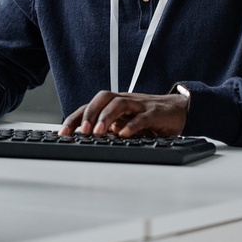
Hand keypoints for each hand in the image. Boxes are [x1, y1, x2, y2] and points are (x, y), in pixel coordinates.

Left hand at [58, 90, 188, 137]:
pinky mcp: (155, 113)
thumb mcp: (125, 123)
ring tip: (98, 132)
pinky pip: (142, 117)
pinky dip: (132, 125)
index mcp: (114, 105)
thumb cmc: (148, 117)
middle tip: (81, 132)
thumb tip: (85, 142)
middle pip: (102, 98)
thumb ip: (108, 130)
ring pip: (119, 104)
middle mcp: (125, 101)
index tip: (62, 134)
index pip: (90, 107)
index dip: (74, 118)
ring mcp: (139, 105)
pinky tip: (124, 135)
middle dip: (89, 114)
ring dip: (106, 117)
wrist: (179, 109)